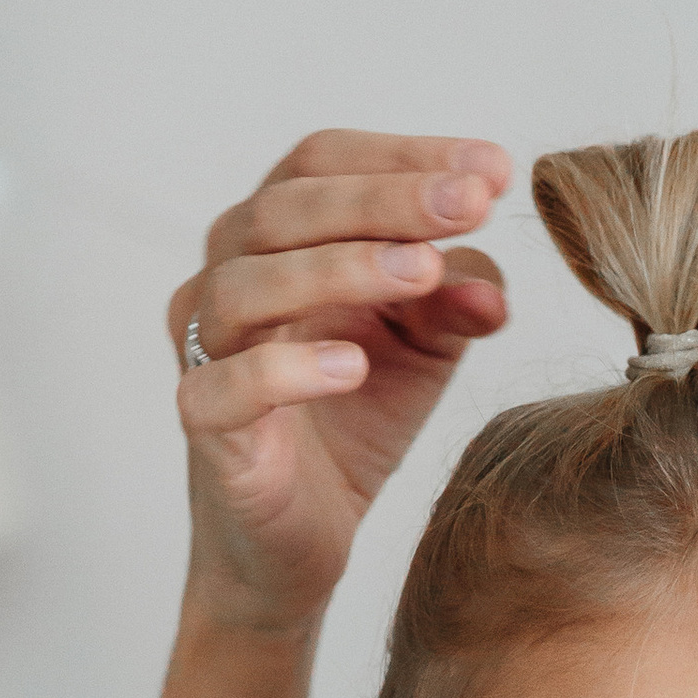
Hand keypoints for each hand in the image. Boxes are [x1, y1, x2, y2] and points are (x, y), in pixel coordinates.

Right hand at [167, 130, 513, 636]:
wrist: (300, 540)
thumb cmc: (353, 420)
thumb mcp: (427, 347)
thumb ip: (457, 299)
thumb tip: (490, 288)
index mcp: (278, 238)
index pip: (324, 163)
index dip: (405, 156)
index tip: (495, 171)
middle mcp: (229, 276)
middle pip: (286, 207)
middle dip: (385, 199)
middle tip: (468, 205)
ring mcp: (206, 349)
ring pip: (249, 284)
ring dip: (341, 267)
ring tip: (424, 271)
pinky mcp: (202, 424)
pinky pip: (224, 385)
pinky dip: (286, 369)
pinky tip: (352, 366)